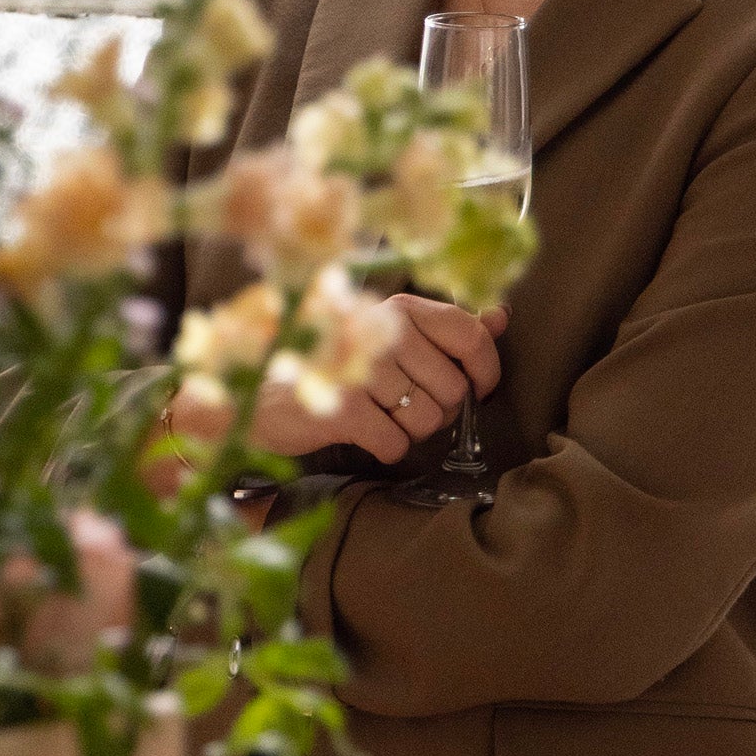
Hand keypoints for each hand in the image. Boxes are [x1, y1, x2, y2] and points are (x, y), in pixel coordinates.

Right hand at [237, 293, 508, 469]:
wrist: (254, 395)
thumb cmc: (329, 364)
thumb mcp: (387, 335)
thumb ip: (446, 327)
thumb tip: (500, 316)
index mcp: (398, 306)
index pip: (470, 334)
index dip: (485, 370)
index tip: (477, 390)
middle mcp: (381, 329)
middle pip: (454, 389)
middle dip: (439, 410)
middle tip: (406, 407)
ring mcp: (359, 368)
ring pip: (428, 421)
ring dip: (411, 431)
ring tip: (381, 418)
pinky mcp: (341, 408)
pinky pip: (396, 444)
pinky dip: (386, 449)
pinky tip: (364, 434)